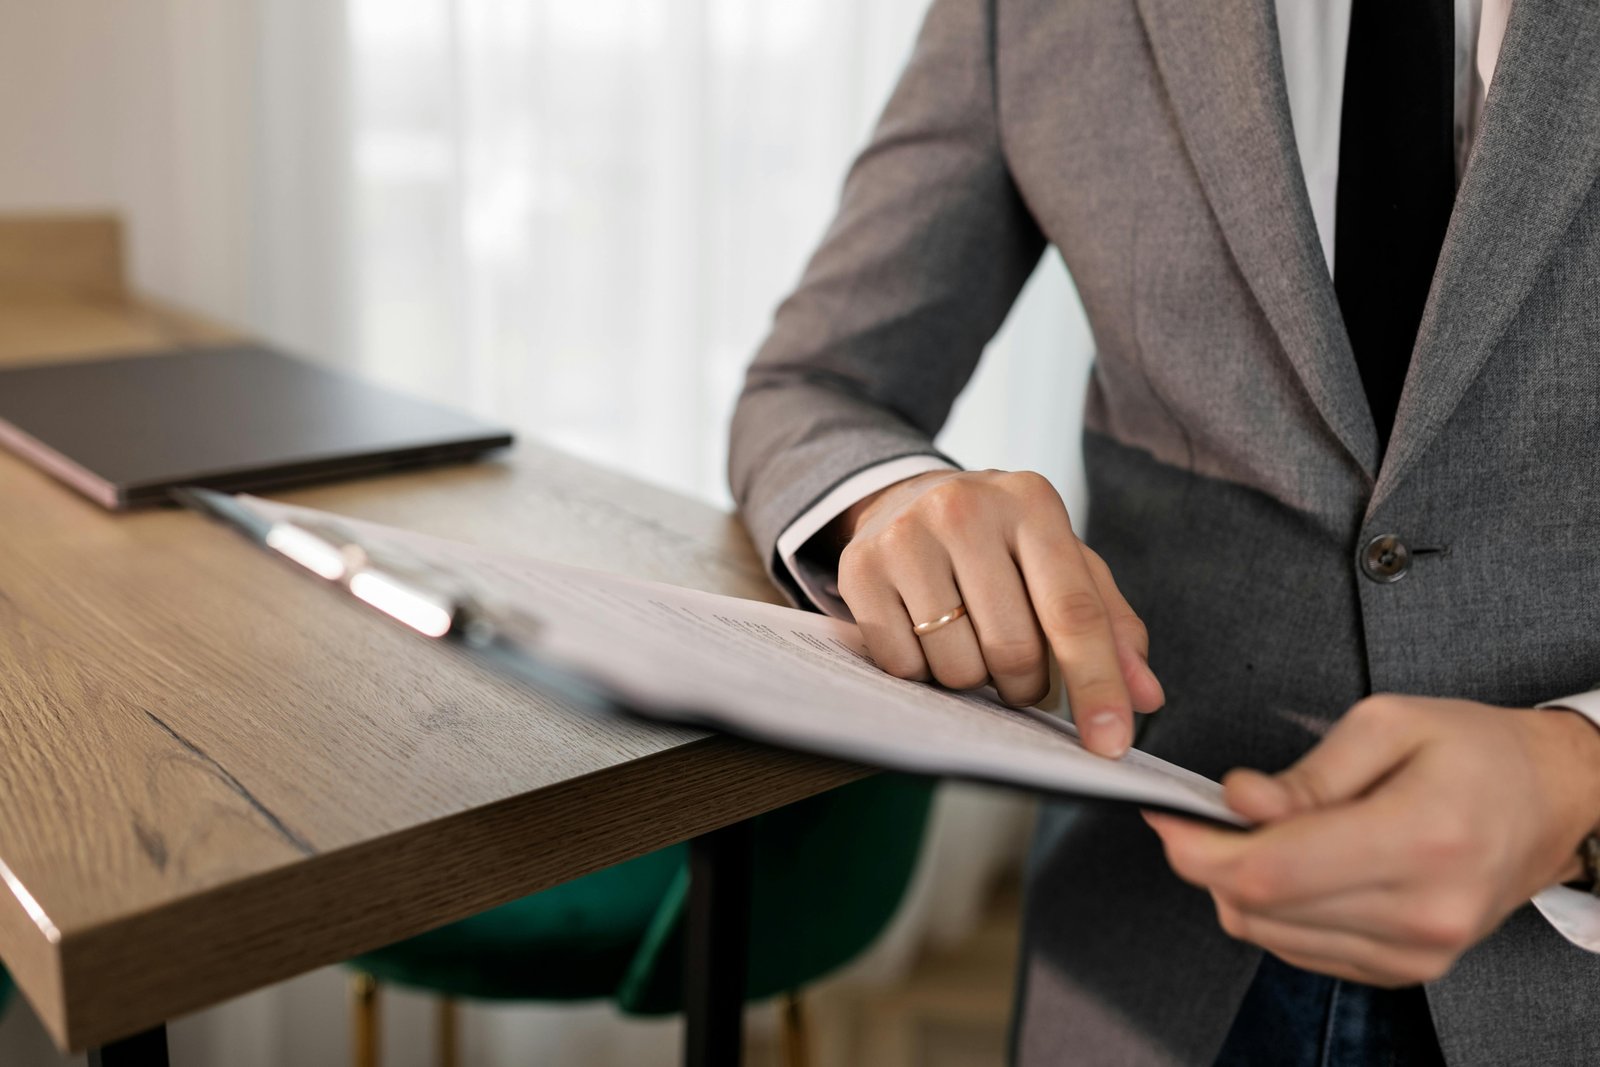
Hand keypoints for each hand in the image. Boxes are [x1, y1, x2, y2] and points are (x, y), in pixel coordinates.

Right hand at [831, 468, 1163, 755]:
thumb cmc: (1002, 544)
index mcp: (1032, 504)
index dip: (1097, 685)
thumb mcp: (1065, 564)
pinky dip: (922, 672)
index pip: (1073, 611)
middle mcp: (965, 509)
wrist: (909, 500)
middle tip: (1019, 677)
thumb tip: (1146, 697)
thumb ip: (1112, 626)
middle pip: (1013, 649)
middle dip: (1025, 687)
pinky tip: (925, 637)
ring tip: (969, 644)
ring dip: (972, 681)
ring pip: (956, 666)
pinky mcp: (860, 567)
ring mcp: (906, 536)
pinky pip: (902, 665)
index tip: (1111, 745)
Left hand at [1145, 695, 1599, 985]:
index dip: (1199, 849)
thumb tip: (1238, 801)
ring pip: (1270, 935)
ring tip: (1262, 833)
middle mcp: (1423, 911)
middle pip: (1261, 909)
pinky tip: (1296, 865)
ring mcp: (1418, 952)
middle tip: (1200, 816)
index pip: (1272, 870)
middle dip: (1210, 860)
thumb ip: (1306, 773)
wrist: (1549, 800)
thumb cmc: (1476, 751)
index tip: (1165, 817)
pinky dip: (1276, 909)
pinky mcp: (1406, 970)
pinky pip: (1301, 949)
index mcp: (1420, 839)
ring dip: (1240, 886)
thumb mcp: (1388, 723)